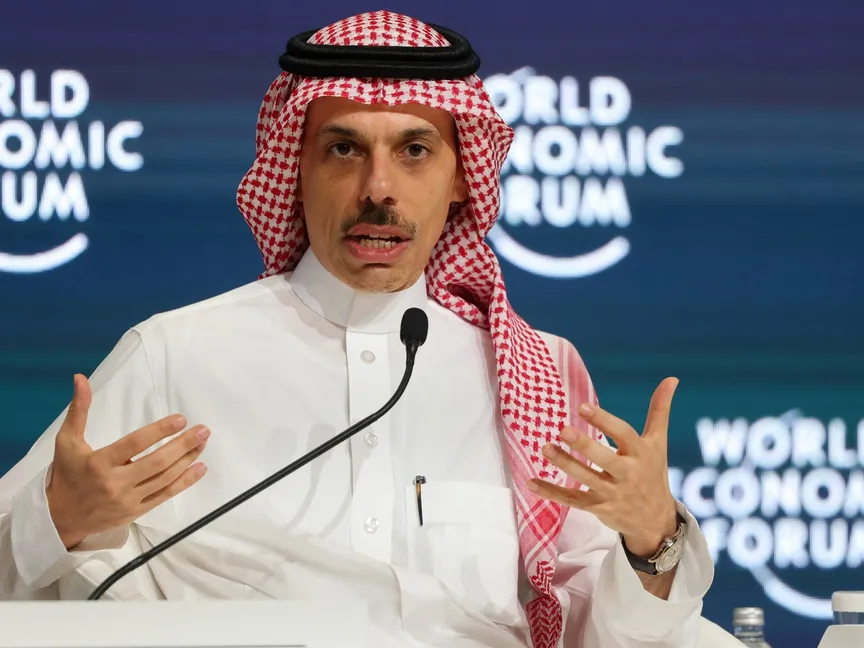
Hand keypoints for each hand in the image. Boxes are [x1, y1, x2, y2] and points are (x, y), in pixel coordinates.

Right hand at [46, 374, 209, 549]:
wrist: (61, 518)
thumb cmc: (67, 474)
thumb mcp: (66, 441)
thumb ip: (78, 410)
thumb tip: (81, 379)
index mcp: (99, 462)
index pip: (135, 444)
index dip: (160, 431)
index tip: (181, 419)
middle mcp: (116, 482)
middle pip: (157, 462)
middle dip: (183, 445)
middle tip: (203, 430)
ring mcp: (127, 500)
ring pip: (164, 478)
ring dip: (187, 460)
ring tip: (203, 443)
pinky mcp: (136, 512)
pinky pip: (165, 495)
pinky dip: (185, 482)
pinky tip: (200, 468)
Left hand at [528, 377, 679, 556]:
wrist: (655, 520)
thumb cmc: (652, 471)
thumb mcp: (658, 442)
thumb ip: (659, 411)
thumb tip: (672, 378)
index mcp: (641, 454)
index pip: (623, 435)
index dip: (604, 421)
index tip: (582, 407)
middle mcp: (628, 474)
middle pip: (605, 459)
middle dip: (584, 446)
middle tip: (563, 430)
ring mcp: (612, 493)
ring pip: (585, 479)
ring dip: (564, 464)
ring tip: (545, 448)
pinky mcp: (597, 508)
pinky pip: (572, 501)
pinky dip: (551, 493)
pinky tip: (531, 482)